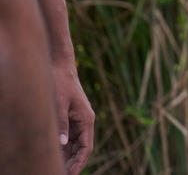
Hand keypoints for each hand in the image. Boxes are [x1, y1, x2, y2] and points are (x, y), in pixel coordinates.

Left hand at [52, 59, 92, 173]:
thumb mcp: (59, 104)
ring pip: (75, 144)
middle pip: (82, 148)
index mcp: (86, 119)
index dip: (80, 162)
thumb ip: (61, 124)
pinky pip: (69, 138)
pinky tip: (55, 156)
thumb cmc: (61, 83)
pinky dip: (64, 148)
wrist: (60, 67)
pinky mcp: (71, 118)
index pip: (87, 147)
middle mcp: (84, 122)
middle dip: (73, 163)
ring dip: (68, 157)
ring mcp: (78, 120)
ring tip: (57, 169)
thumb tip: (62, 144)